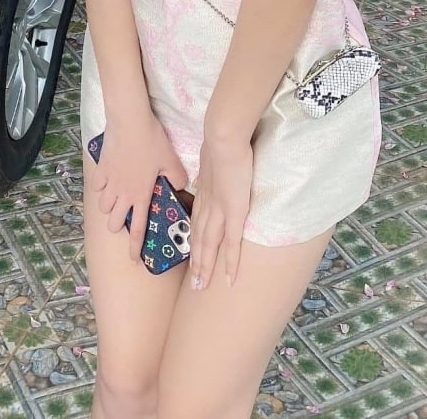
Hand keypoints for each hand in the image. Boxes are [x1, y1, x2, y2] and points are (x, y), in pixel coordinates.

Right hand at [90, 111, 187, 263]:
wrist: (129, 122)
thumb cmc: (152, 141)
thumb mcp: (171, 160)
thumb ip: (177, 177)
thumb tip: (180, 186)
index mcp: (141, 195)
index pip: (137, 229)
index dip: (135, 247)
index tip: (134, 259)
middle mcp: (123, 193)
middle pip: (113, 222)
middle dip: (118, 225)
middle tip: (125, 217)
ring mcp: (109, 182)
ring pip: (103, 206)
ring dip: (110, 207)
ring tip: (117, 199)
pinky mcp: (100, 168)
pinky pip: (97, 186)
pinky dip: (101, 187)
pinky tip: (107, 181)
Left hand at [189, 135, 252, 290]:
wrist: (223, 139)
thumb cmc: (221, 143)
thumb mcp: (211, 159)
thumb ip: (211, 171)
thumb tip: (211, 173)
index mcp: (203, 194)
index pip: (197, 222)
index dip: (194, 240)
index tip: (192, 255)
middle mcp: (207, 206)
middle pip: (199, 239)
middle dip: (197, 262)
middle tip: (194, 284)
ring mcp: (219, 211)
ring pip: (209, 246)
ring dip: (206, 267)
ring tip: (202, 286)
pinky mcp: (233, 213)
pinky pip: (231, 244)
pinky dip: (230, 263)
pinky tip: (230, 279)